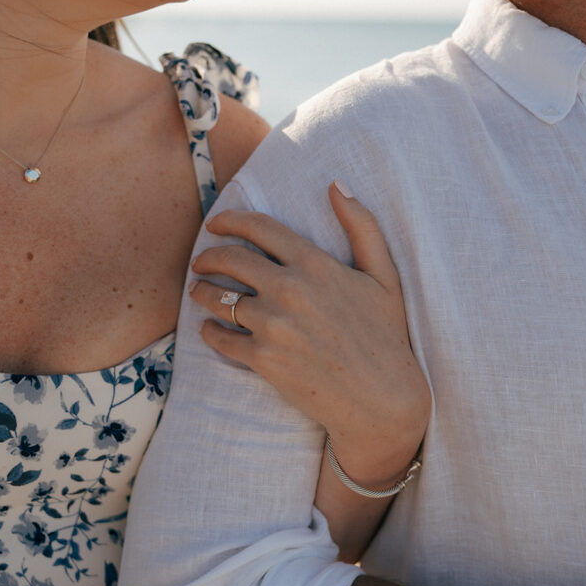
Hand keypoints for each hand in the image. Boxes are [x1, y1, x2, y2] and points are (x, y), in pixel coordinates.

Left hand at [190, 182, 430, 488]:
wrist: (382, 400)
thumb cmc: (386, 335)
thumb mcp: (384, 275)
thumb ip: (362, 225)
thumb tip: (336, 184)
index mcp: (315, 264)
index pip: (259, 228)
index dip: (230, 220)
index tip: (215, 224)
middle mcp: (289, 290)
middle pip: (230, 258)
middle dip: (208, 255)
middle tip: (201, 260)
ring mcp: (273, 325)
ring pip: (218, 297)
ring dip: (201, 291)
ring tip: (199, 291)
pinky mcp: (263, 359)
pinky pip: (221, 338)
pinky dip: (208, 331)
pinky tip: (208, 328)